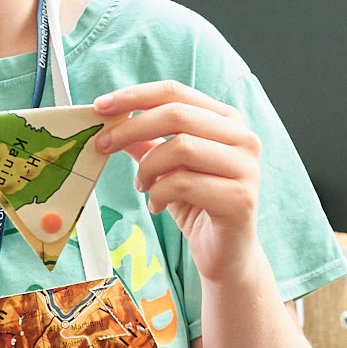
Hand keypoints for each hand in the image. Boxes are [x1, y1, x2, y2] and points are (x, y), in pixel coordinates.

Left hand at [95, 81, 262, 283]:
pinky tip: (157, 206)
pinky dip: (159, 194)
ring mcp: (246, 168)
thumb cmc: (200, 207)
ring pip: (181, 146)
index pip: (176, 92)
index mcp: (226, 121)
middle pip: (177, 114)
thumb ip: (147, 142)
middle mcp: (243, 138)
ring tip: (142, 186)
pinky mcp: (240, 198)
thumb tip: (112, 120)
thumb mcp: (168, 168)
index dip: (135, 96)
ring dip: (148, 167)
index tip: (101, 106)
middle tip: (104, 144)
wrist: (227, 255)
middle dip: (131, 128)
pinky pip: (185, 184)